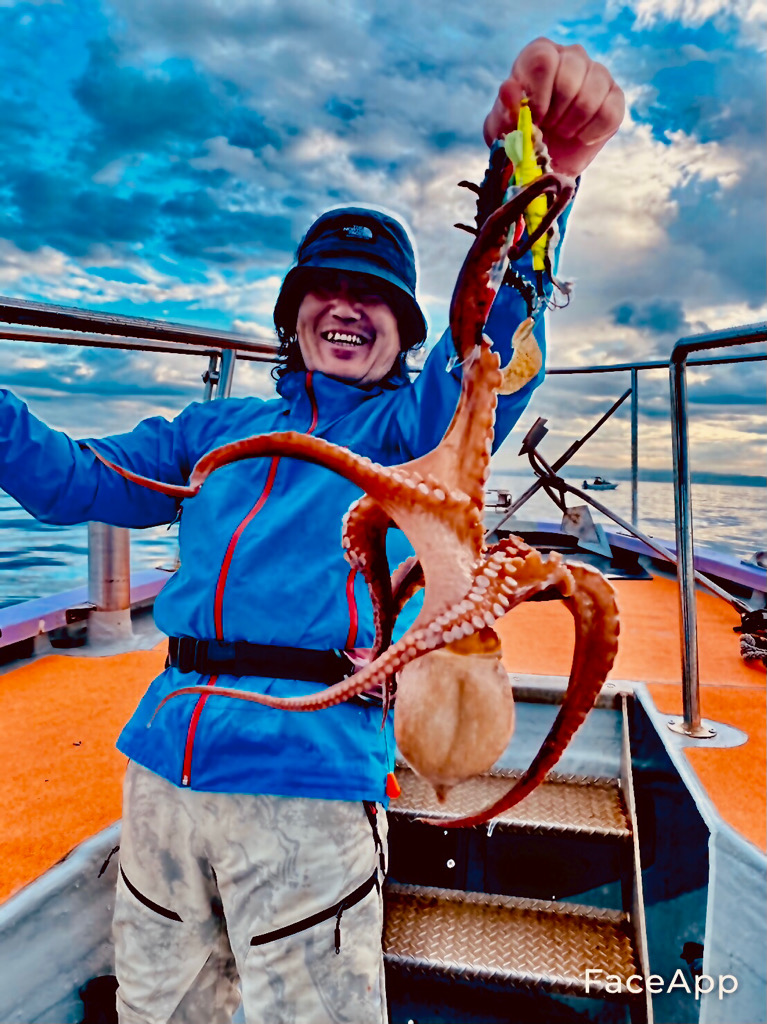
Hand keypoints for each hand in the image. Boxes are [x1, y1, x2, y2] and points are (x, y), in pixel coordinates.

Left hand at [483, 38, 624, 176]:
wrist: (546, 157)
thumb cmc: (521, 134)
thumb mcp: (503, 127)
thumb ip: (504, 108)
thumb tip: (509, 88)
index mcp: (540, 54)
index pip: (543, 61)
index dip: (539, 96)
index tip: (535, 119)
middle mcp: (571, 56)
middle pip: (569, 78)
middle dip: (556, 114)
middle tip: (549, 127)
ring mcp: (597, 73)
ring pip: (590, 97)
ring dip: (573, 125)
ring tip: (563, 131)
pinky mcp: (614, 96)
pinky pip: (610, 113)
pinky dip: (592, 133)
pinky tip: (580, 136)